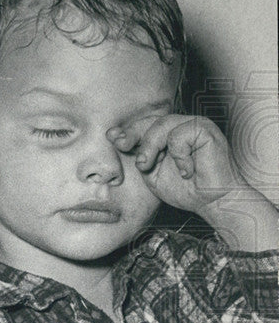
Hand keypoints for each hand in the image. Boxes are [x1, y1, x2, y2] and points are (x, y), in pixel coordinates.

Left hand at [108, 114, 246, 214]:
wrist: (210, 202)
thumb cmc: (183, 188)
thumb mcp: (151, 172)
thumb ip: (137, 155)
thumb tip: (115, 138)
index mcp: (166, 135)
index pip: (144, 125)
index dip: (127, 130)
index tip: (112, 138)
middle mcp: (180, 127)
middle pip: (151, 120)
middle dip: (132, 133)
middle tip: (122, 146)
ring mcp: (193, 126)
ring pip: (163, 124)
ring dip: (149, 145)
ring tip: (147, 165)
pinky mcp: (206, 130)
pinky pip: (180, 135)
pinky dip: (178, 155)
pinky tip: (185, 171)